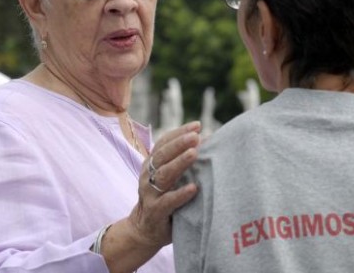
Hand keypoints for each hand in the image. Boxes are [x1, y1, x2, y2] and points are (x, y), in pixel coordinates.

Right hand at [100, 121, 200, 272]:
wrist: (145, 228)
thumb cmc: (165, 196)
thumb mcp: (172, 176)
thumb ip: (184, 159)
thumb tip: (208, 138)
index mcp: (152, 163)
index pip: (164, 142)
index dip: (179, 133)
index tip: (197, 125)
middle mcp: (148, 175)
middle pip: (163, 155)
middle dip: (180, 143)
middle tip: (196, 136)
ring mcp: (150, 193)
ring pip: (164, 175)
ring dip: (180, 163)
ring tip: (195, 153)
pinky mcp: (155, 211)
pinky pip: (168, 201)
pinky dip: (180, 194)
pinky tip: (193, 188)